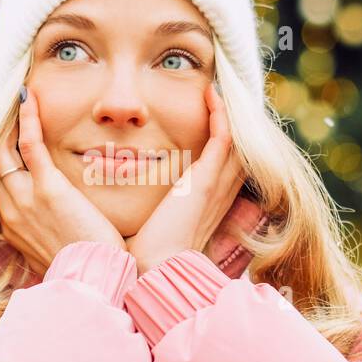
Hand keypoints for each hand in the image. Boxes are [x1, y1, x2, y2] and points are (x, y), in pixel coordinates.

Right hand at [0, 86, 126, 276]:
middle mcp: (11, 212)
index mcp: (12, 229)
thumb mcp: (54, 259)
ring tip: (14, 96)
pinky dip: (27, 120)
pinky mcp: (48, 190)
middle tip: (3, 108)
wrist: (94, 283)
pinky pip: (30, 147)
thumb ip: (47, 241)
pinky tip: (28, 97)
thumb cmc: (83, 272)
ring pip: (3, 151)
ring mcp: (25, 200)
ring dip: (7, 122)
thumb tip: (54, 235)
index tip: (1, 138)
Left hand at [125, 83, 246, 275]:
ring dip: (229, 113)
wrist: (151, 272)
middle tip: (220, 97)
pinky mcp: (205, 183)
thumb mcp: (150, 229)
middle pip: (238, 151)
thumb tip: (122, 204)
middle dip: (234, 123)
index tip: (210, 118)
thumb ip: (145, 213)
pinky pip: (222, 139)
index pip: (225, 167)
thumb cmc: (145, 258)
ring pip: (236, 141)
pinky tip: (211, 94)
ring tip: (216, 89)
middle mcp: (217, 195)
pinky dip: (220, 115)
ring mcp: (214, 187)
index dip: (224, 141)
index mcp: (206, 206)